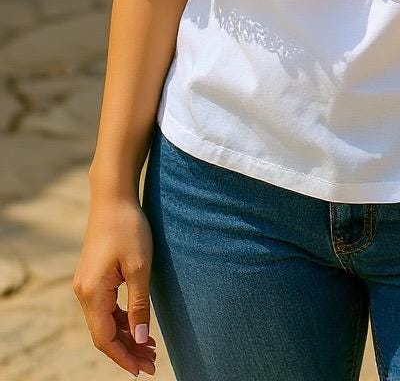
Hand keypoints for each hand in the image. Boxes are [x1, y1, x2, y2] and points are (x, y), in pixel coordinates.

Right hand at [72, 193, 157, 375]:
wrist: (113, 198)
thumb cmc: (129, 228)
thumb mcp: (140, 267)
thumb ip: (139, 305)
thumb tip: (141, 338)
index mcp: (92, 293)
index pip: (104, 339)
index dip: (124, 357)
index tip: (143, 369)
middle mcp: (83, 293)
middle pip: (104, 334)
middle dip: (127, 350)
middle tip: (153, 362)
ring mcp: (86, 285)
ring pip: (104, 322)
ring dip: (125, 336)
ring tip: (150, 349)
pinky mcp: (92, 277)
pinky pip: (105, 308)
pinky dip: (121, 320)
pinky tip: (138, 325)